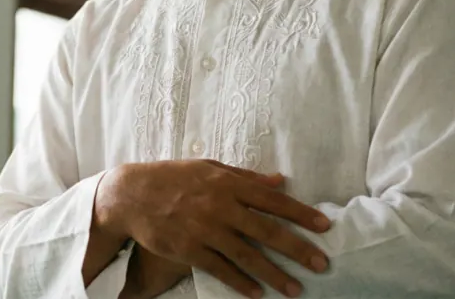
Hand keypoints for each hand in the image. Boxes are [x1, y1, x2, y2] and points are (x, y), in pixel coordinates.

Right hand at [95, 160, 331, 298]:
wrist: (130, 195)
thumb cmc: (172, 177)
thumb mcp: (208, 167)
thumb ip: (244, 176)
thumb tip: (279, 181)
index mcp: (227, 183)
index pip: (273, 200)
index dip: (301, 213)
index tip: (324, 226)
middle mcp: (220, 206)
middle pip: (267, 230)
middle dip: (297, 249)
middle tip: (321, 264)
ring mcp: (204, 230)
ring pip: (247, 256)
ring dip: (274, 275)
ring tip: (295, 289)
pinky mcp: (188, 250)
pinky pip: (221, 270)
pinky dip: (241, 284)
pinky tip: (257, 294)